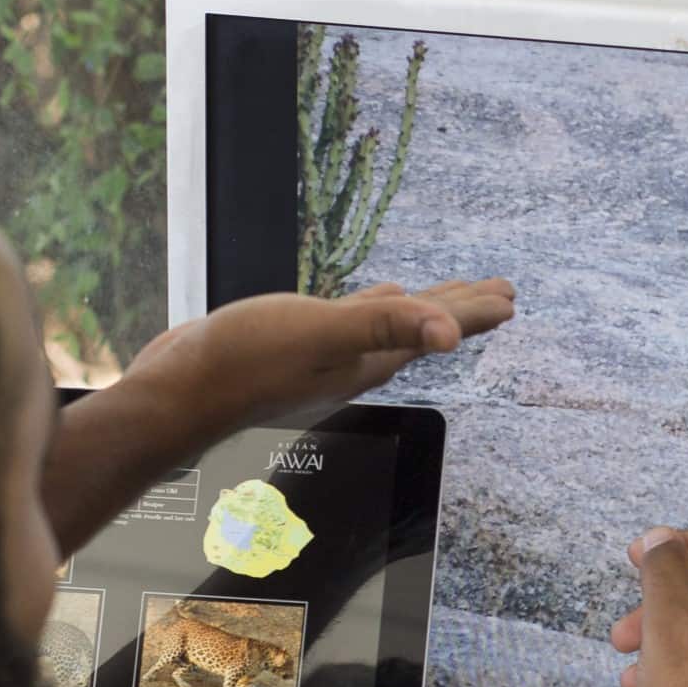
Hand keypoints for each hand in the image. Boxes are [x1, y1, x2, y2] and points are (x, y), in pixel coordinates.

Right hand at [123, 276, 514, 434]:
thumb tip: (452, 336)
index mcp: (369, 358)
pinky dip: (372, 308)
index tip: (510, 297)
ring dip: (422, 310)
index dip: (474, 312)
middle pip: (422, 330)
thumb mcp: (321, 336)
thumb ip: (384, 327)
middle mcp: (355, 360)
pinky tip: (374, 297)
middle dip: (461, 310)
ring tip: (448, 295)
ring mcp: (326, 355)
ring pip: (390, 327)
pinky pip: (351, 322)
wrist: (178, 394)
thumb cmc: (243, 365)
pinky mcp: (296, 343)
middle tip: (499, 293)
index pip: (436, 329)